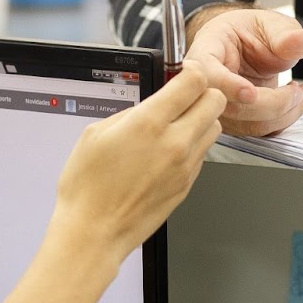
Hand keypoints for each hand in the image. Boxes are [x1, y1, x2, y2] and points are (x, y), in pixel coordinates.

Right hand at [50, 61, 225, 261]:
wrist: (94, 231)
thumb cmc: (87, 188)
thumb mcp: (95, 134)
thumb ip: (129, 113)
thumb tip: (147, 106)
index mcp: (148, 123)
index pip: (194, 81)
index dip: (190, 71)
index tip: (182, 73)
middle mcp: (174, 142)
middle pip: (215, 101)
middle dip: (202, 92)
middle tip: (184, 96)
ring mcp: (185, 166)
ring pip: (215, 128)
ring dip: (201, 119)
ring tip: (177, 125)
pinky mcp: (187, 184)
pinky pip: (202, 154)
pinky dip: (192, 146)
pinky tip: (168, 152)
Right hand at [185, 6, 302, 135]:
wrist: (244, 47)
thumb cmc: (249, 33)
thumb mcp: (269, 23)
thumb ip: (284, 32)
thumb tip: (299, 41)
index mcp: (206, 51)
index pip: (206, 74)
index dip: (226, 85)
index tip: (249, 92)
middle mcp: (207, 85)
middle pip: (230, 107)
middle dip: (273, 103)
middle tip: (298, 88)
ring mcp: (218, 108)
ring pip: (249, 125)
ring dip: (285, 113)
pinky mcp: (235, 123)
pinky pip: (260, 132)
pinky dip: (285, 119)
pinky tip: (295, 100)